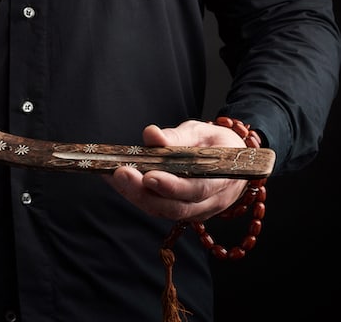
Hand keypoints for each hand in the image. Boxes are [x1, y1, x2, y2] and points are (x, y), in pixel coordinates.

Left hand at [103, 120, 247, 221]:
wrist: (231, 161)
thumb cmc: (217, 144)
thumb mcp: (201, 132)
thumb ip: (177, 136)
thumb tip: (151, 134)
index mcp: (223, 179)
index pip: (197, 190)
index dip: (172, 186)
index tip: (149, 175)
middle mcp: (210, 202)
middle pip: (174, 207)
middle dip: (144, 192)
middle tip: (120, 173)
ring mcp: (195, 211)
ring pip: (161, 210)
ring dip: (134, 194)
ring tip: (112, 174)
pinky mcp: (180, 211)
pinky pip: (156, 207)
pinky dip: (135, 194)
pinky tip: (116, 179)